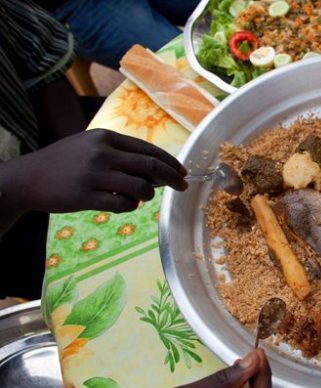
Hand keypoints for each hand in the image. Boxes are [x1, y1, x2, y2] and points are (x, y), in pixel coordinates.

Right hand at [0, 129, 186, 216]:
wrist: (27, 178)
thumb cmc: (64, 163)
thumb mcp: (90, 146)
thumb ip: (121, 154)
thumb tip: (157, 170)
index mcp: (105, 137)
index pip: (148, 149)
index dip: (170, 162)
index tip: (183, 171)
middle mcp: (101, 153)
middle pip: (150, 167)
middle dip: (172, 178)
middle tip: (183, 186)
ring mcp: (93, 175)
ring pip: (140, 188)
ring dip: (148, 195)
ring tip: (142, 196)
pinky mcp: (86, 196)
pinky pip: (123, 205)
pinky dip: (131, 206)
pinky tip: (125, 204)